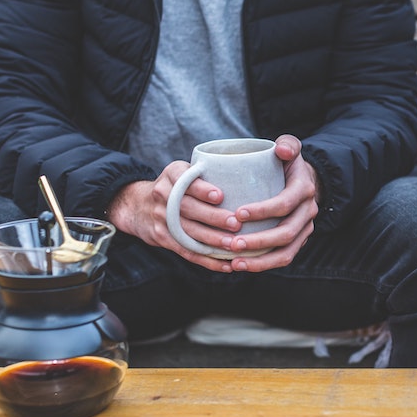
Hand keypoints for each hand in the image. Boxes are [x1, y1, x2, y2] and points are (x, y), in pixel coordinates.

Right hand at [107, 135, 320, 272]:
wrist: (138, 205)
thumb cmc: (180, 183)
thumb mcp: (188, 167)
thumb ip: (216, 164)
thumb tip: (278, 151)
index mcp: (173, 174)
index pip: (185, 180)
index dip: (201, 189)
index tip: (221, 195)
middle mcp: (163, 195)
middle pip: (187, 209)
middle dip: (212, 218)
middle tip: (237, 224)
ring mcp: (161, 219)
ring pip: (187, 233)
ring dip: (212, 242)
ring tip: (235, 246)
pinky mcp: (164, 239)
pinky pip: (186, 252)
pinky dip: (207, 260)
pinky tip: (227, 265)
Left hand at [217, 134, 320, 271]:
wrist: (304, 180)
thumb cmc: (287, 163)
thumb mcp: (290, 147)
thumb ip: (288, 144)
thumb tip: (281, 150)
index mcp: (304, 190)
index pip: (285, 203)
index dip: (263, 210)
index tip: (238, 213)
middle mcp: (308, 212)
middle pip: (286, 233)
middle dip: (258, 241)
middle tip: (231, 243)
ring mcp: (304, 230)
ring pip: (286, 252)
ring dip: (260, 261)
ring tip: (234, 262)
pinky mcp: (297, 242)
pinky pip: (282, 258)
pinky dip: (262, 265)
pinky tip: (239, 265)